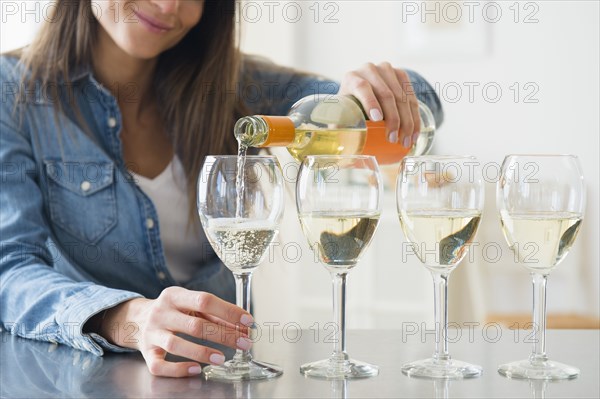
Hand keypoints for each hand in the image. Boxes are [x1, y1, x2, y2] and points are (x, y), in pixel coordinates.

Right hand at [96, 287, 253, 376]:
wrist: (135, 320)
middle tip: (243, 343)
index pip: (204, 300)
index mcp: (175, 295)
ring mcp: (152, 333)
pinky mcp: (146, 353)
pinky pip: (159, 365)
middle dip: (223, 335)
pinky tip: (195, 370)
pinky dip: (178, 369)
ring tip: (222, 358)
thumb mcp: (191, 305)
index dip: (228, 311)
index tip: (247, 321)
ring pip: (176, 344)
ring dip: (202, 352)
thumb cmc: (173, 312)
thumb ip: (216, 315)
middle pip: (195, 325)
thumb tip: (243, 327)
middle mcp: (161, 312)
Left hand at [338, 62, 419, 146]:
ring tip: (406, 141)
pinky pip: (412, 96)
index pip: (362, 87)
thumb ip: (339, 132)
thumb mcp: (341, 117)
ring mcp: (387, 70)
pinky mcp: (401, 75)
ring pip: (402, 96)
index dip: (370, 102)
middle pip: (386, 94)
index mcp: (352, 78)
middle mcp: (369, 70)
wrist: (362, 92)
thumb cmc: (350, 110)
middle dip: (393, 119)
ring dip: (407, 121)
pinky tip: (414, 132)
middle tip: (393, 139)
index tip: (377, 120)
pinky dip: (415, 116)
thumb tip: (343, 158)